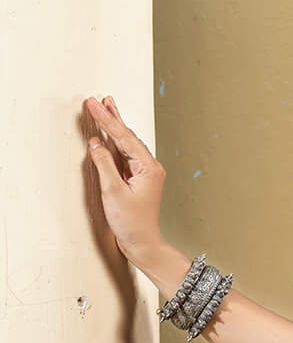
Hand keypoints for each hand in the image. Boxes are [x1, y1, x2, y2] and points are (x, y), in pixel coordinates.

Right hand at [84, 94, 165, 266]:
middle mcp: (150, 167)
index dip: (106, 119)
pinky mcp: (138, 179)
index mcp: (148, 168)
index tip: (93, 104)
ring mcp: (145, 173)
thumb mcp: (113, 191)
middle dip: (112, 117)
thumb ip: (104, 165)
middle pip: (127, 136)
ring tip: (106, 106)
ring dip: (114, 126)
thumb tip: (96, 144)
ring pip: (126, 143)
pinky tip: (107, 134)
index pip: (124, 137)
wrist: (143, 243)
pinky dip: (114, 142)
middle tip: (99, 99)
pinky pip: (124, 154)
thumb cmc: (132, 223)